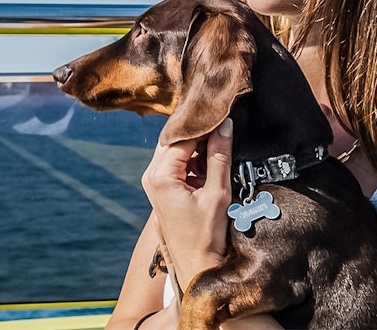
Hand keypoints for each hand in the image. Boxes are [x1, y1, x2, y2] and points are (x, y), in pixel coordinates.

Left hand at [141, 118, 233, 289]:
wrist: (196, 267)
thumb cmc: (205, 236)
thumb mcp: (217, 193)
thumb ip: (219, 156)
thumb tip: (224, 124)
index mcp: (160, 175)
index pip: (182, 135)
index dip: (203, 122)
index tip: (222, 109)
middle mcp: (152, 175)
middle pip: (176, 138)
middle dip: (199, 130)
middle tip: (223, 120)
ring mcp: (155, 181)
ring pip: (177, 148)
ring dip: (198, 143)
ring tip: (222, 139)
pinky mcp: (163, 187)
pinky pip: (179, 161)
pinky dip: (195, 157)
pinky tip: (213, 157)